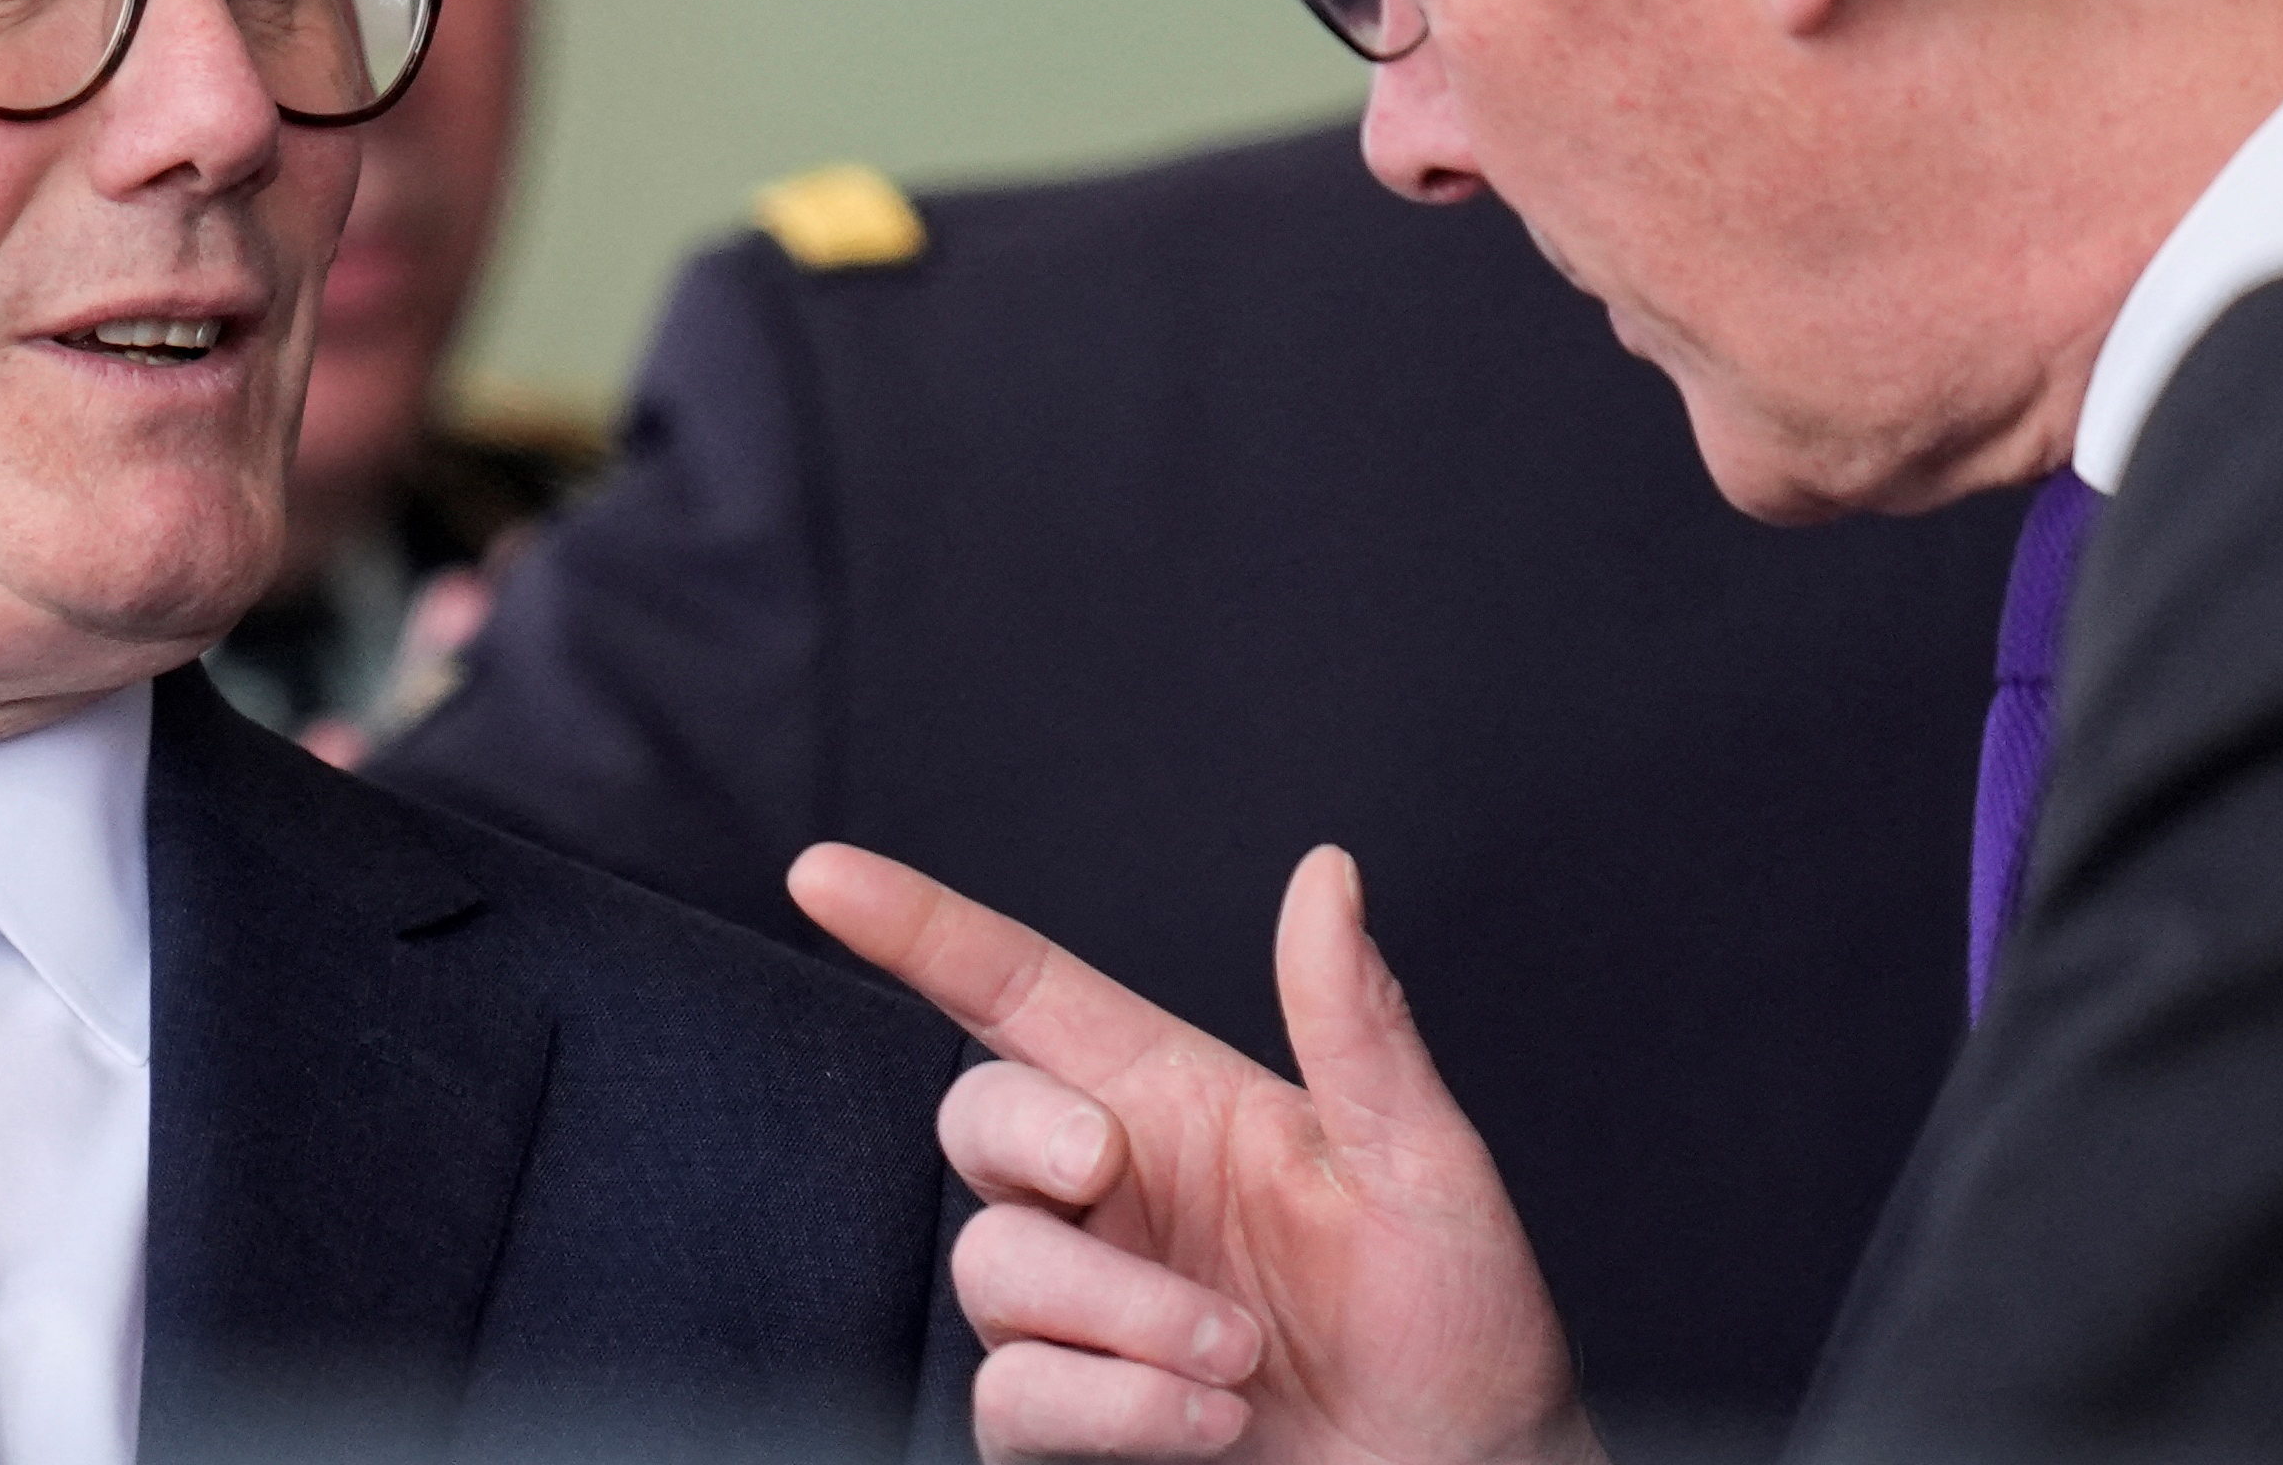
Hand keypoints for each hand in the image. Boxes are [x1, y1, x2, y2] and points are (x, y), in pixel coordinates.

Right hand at [791, 842, 1599, 1464]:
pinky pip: (1014, 1394)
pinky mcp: (1071, 1423)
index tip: (820, 872)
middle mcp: (1114, 1197)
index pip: (1020, 992)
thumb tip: (1327, 873)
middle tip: (1105, 1168)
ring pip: (993, 1269)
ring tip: (1238, 1362)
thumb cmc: (1461, 1333)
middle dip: (1025, 1134)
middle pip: (977, 1116)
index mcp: (1178, 1104)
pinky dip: (1110, 1405)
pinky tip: (1208, 1422)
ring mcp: (1085, 1313)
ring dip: (1119, 1314)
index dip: (917, 928)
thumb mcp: (1425, 1168)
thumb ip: (1357, 1026)